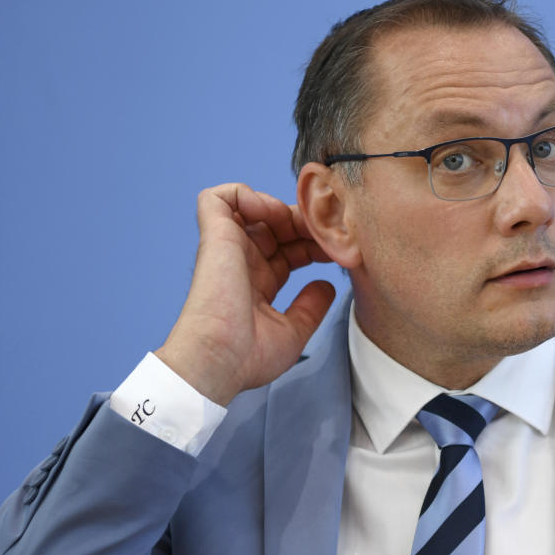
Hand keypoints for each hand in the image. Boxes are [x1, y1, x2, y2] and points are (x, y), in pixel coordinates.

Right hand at [155, 183, 335, 405]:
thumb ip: (310, 307)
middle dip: (308, 223)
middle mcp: (244, 262)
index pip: (292, 249)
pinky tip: (270, 212)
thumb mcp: (293, 331)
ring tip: (304, 223)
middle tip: (332, 231)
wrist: (219, 360)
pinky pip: (218, 198)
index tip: (340, 250)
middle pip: (280, 226)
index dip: (317, 244)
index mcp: (260, 283)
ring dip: (283, 207)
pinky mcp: (214, 236)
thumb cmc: (248, 356)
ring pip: (255, 206)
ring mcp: (229, 248)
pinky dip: (244, 194)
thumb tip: (326, 286)